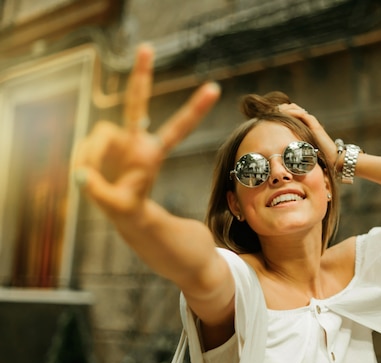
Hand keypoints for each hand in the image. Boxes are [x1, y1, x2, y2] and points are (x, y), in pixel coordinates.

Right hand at [74, 44, 220, 217]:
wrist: (123, 210)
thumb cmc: (127, 207)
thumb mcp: (119, 208)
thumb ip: (99, 192)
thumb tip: (80, 174)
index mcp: (152, 154)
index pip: (177, 128)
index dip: (194, 110)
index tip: (214, 88)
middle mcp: (137, 140)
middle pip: (137, 104)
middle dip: (141, 76)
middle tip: (147, 47)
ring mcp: (118, 139)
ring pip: (100, 134)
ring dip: (91, 156)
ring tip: (91, 179)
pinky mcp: (102, 143)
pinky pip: (86, 145)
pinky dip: (83, 160)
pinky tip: (85, 176)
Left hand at [278, 103, 338, 169]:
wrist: (332, 158)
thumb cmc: (318, 157)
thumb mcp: (301, 149)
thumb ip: (294, 145)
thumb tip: (281, 150)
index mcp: (305, 126)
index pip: (293, 113)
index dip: (283, 111)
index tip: (272, 113)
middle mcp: (309, 122)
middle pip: (294, 108)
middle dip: (283, 107)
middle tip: (273, 109)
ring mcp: (313, 123)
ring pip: (297, 109)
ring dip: (286, 108)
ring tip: (277, 109)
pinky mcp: (315, 126)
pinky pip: (303, 115)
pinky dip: (294, 112)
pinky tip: (286, 113)